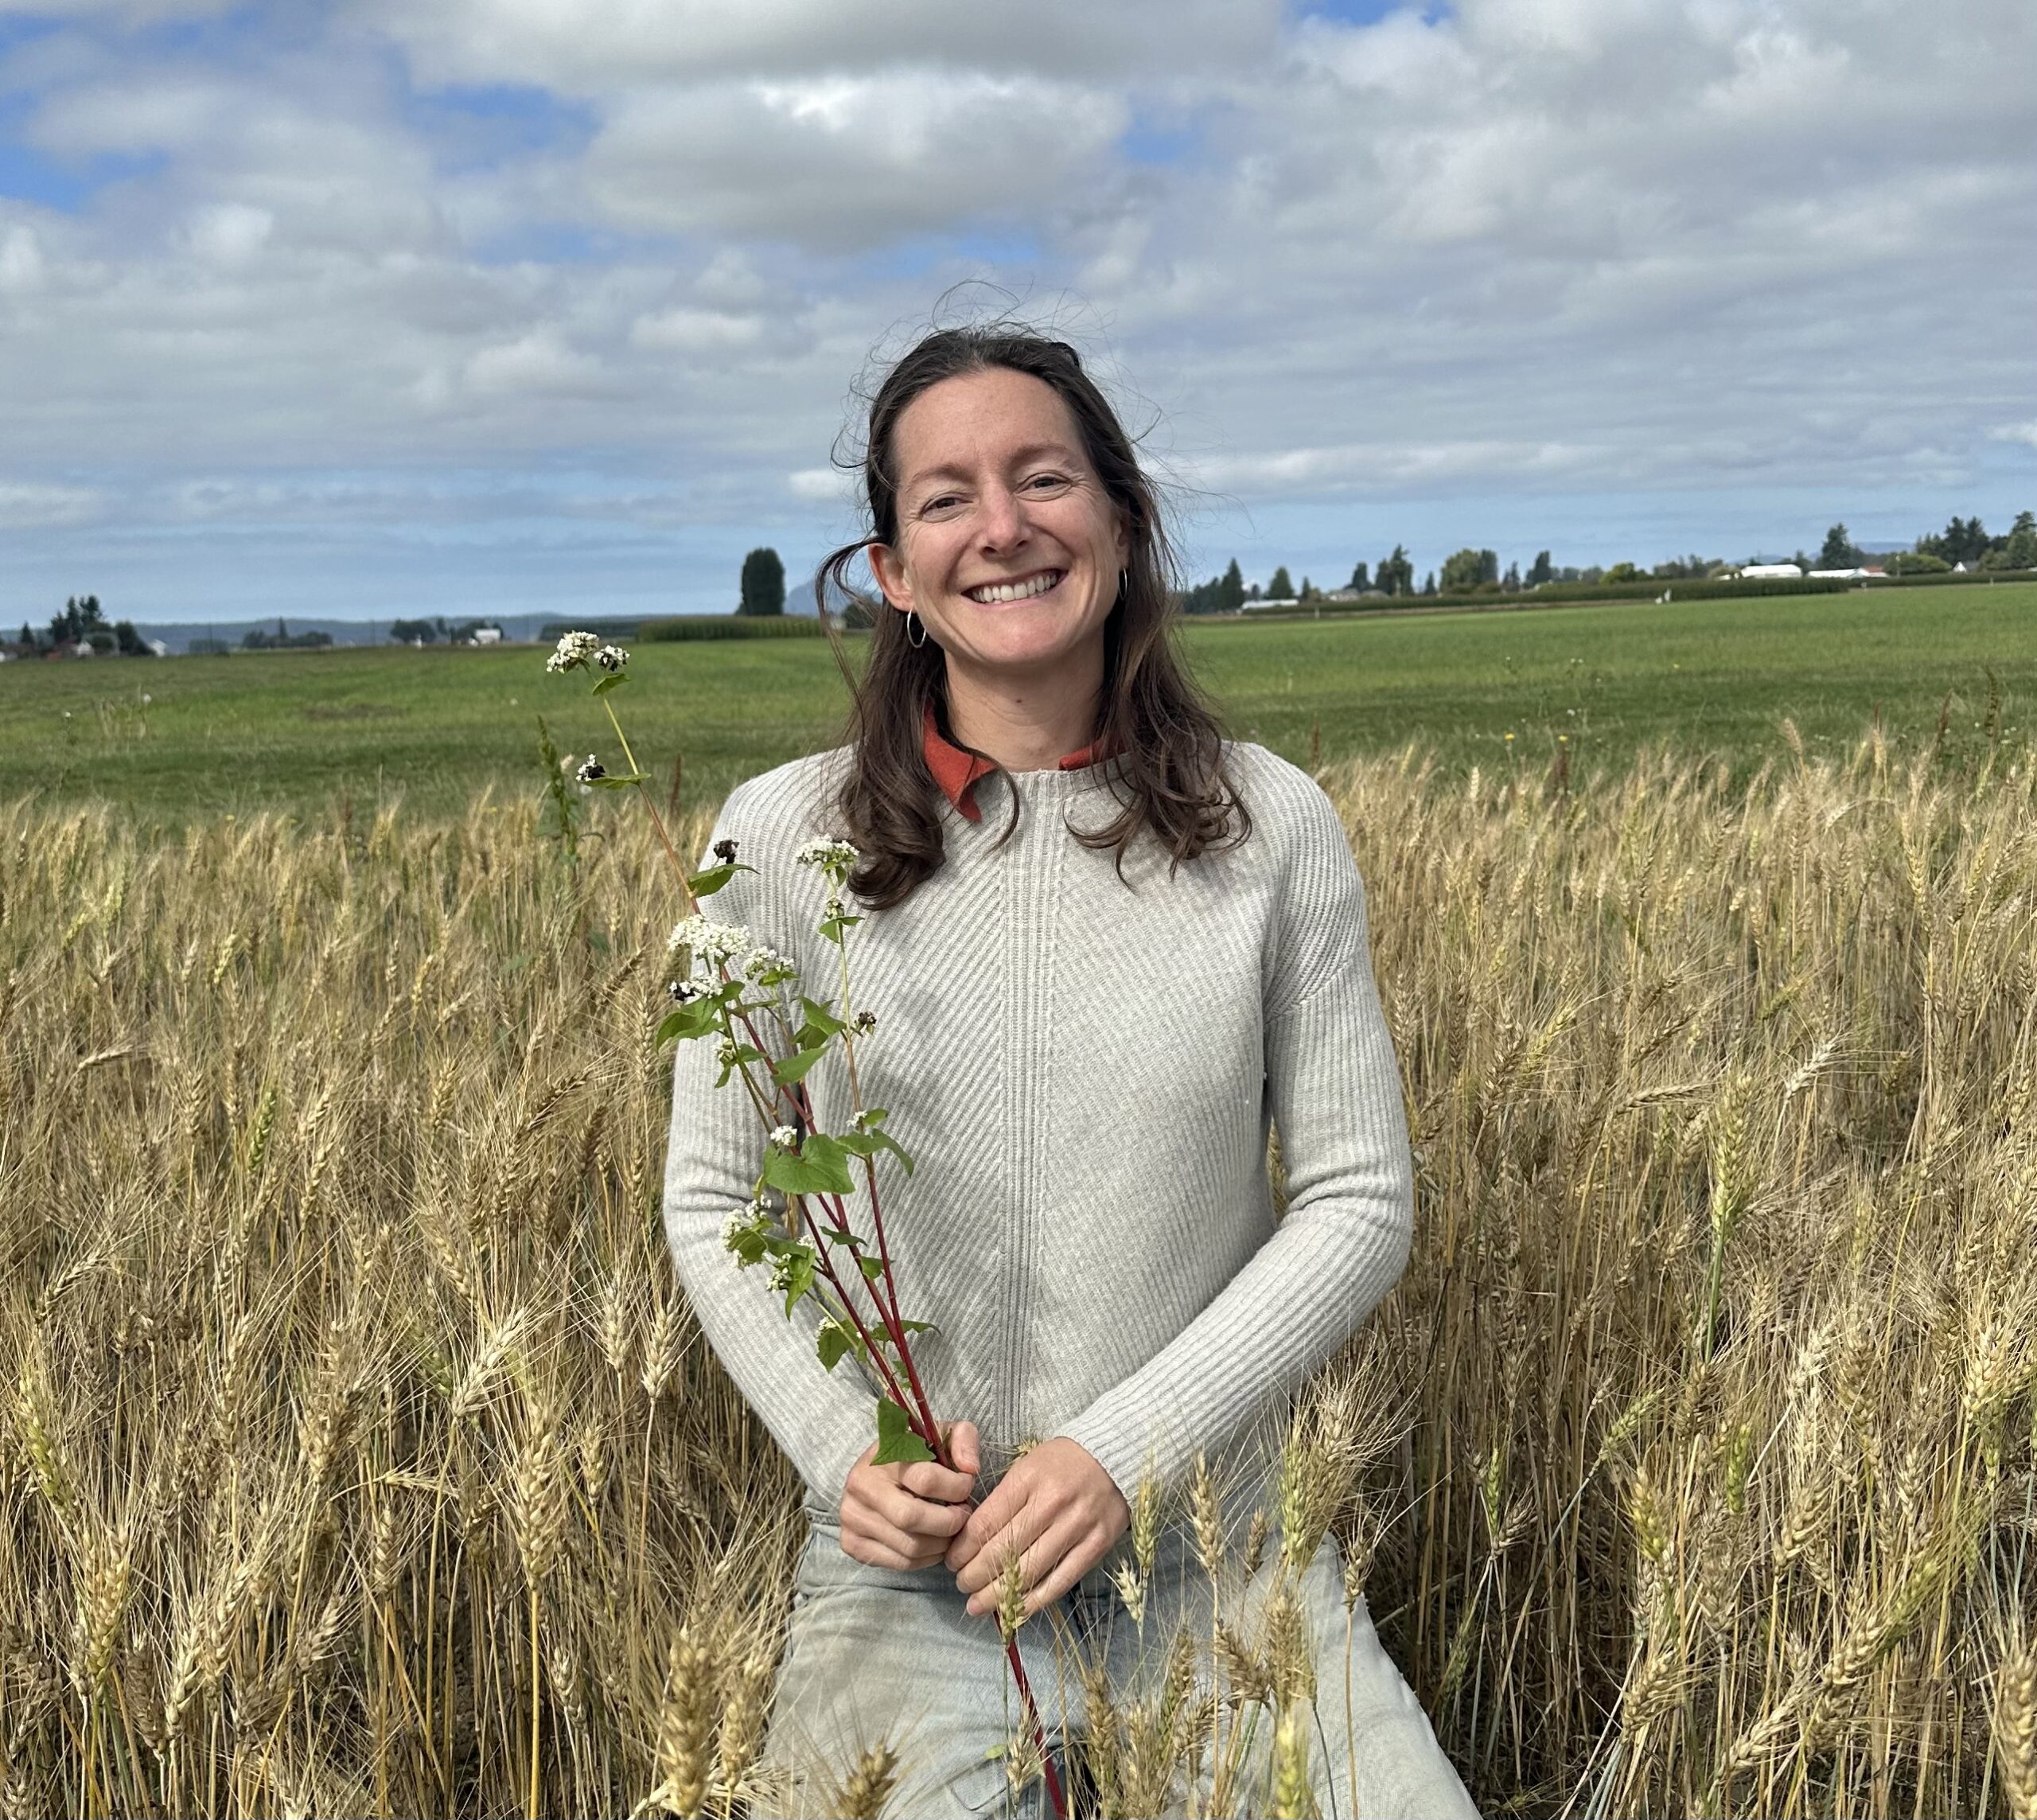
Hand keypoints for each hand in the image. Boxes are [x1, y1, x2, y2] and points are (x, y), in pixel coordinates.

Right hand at [839, 1420, 980, 1569]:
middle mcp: (862, 1486)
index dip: (956, 1488)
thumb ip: (963, 1439)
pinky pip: (900, 1563)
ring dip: (941, 1544)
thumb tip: (970, 1468)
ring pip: (909, 1546)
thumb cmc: (913, 1455)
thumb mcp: (939, 1435)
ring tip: (950, 1530)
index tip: (966, 1486)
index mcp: (883, 1455)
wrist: (872, 1473)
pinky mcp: (852, 1543)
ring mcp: (854, 1517)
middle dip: (949, 1522)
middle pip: (912, 1518)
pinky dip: (926, 1559)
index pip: (925, 1479)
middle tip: (962, 1516)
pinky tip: (933, 1544)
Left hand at [945, 1438, 1129, 1620]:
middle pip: (1003, 1552)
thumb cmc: (1063, 1462)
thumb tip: (970, 1539)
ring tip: (977, 1605)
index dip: (963, 1549)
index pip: (985, 1524)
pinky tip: (1014, 1610)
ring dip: (997, 1595)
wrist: (1115, 1458)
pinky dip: (1034, 1601)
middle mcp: (1052, 1504)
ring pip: (1028, 1572)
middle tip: (961, 1585)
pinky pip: (1059, 1582)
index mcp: (1028, 1479)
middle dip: (974, 1575)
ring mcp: (1076, 1527)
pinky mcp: (1095, 1547)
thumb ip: (1002, 1499)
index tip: (952, 1561)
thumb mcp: (1026, 1466)